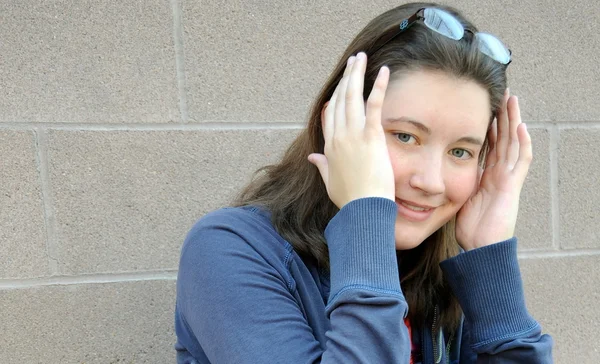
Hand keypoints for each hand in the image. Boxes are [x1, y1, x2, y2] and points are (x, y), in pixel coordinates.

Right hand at [307, 52, 394, 208]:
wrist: (363, 209)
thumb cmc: (350, 199)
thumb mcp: (330, 182)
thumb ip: (321, 166)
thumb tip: (312, 158)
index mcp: (330, 147)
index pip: (330, 115)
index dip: (335, 97)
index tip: (341, 85)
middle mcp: (338, 137)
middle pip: (339, 100)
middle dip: (346, 78)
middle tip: (352, 62)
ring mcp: (353, 135)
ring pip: (352, 97)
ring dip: (355, 74)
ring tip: (360, 58)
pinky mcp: (370, 137)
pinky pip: (373, 106)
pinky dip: (377, 87)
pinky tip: (382, 71)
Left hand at [456, 90, 531, 250]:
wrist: (481, 249)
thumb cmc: (470, 229)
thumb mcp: (458, 200)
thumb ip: (452, 185)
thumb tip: (430, 177)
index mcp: (487, 176)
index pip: (489, 144)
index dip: (488, 125)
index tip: (482, 107)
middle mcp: (499, 174)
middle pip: (503, 138)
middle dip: (502, 116)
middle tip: (500, 93)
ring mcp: (508, 179)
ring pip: (514, 143)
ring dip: (514, 121)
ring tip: (511, 99)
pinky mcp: (512, 186)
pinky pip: (521, 161)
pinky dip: (522, 143)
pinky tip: (521, 126)